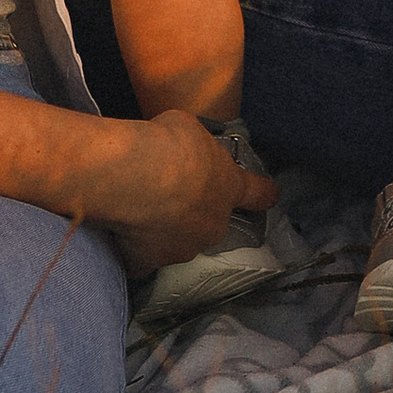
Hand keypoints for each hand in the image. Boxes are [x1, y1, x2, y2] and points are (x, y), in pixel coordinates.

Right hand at [101, 111, 275, 274]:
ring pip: (177, 240)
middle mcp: (212, 224)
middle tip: (165, 188)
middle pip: (209, 221)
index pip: (257, 193)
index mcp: (229, 186)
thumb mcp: (189, 130)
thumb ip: (193, 148)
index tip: (272, 196)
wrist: (134, 176)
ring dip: (163, 228)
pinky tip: (121, 234)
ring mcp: (183, 248)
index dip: (264, 194)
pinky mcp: (149, 262)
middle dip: (192, 208)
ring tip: (137, 206)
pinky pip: (143, 259)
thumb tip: (181, 150)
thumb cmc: (168, 144)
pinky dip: (134, 250)